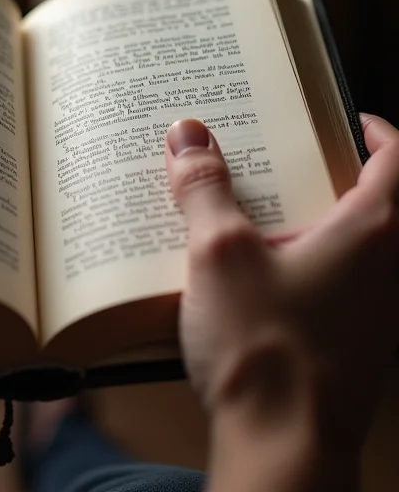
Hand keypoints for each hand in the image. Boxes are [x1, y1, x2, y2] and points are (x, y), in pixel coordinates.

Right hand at [166, 116, 398, 489]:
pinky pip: (336, 284)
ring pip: (354, 246)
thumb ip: (205, 189)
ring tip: (257, 211)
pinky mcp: (352, 343)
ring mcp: (374, 311)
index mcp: (371, 233)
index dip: (374, 130)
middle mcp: (386, 269)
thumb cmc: (264, 346)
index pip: (397, 159)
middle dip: (327, 174)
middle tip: (280, 160)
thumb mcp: (221, 252)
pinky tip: (253, 275)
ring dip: (314, 221)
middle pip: (374, 201)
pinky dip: (305, 263)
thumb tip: (188, 135)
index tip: (342, 119)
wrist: (282, 447)